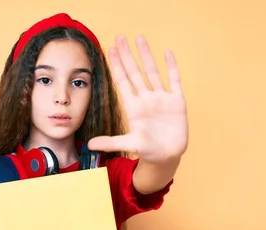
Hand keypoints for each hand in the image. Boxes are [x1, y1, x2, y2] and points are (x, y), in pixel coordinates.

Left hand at [88, 35, 187, 164]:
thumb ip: (110, 142)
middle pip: (135, 72)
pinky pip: (174, 80)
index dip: (117, 66)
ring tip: (139, 38)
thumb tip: (89, 145)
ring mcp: (161, 99)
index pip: (123, 81)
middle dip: (127, 55)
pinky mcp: (176, 101)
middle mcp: (146, 99)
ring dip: (146, 56)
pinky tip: (167, 53)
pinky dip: (171, 67)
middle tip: (120, 37)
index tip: (110, 50)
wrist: (167, 156)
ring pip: (153, 72)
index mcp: (134, 107)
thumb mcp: (129, 145)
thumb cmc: (148, 150)